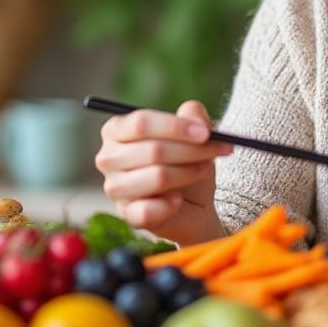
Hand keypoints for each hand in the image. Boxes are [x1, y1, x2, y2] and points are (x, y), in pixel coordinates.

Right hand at [95, 100, 231, 245]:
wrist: (193, 204)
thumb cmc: (186, 162)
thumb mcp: (195, 135)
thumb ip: (194, 116)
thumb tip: (193, 112)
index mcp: (117, 130)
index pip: (141, 123)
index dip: (175, 126)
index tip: (206, 132)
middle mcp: (108, 158)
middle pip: (152, 150)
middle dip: (192, 150)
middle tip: (219, 150)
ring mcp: (114, 188)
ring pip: (157, 177)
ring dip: (188, 173)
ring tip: (203, 171)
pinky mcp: (127, 215)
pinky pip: (148, 209)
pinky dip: (171, 204)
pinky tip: (179, 200)